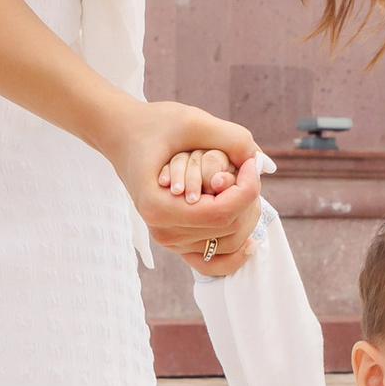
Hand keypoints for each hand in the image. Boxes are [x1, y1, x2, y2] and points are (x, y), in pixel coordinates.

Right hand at [110, 103, 269, 272]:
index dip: (248, 188)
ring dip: (246, 216)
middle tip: (247, 170)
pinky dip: (234, 257)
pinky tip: (251, 241)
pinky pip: (211, 263)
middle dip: (249, 199)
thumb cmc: (153, 125)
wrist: (124, 137)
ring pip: (228, 243)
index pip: (223, 211)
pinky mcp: (176, 241)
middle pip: (229, 228)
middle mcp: (163, 230)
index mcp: (160, 206)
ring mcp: (169, 240)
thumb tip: (261, 162)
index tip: (251, 164)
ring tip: (244, 187)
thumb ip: (230, 138)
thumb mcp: (192, 122)